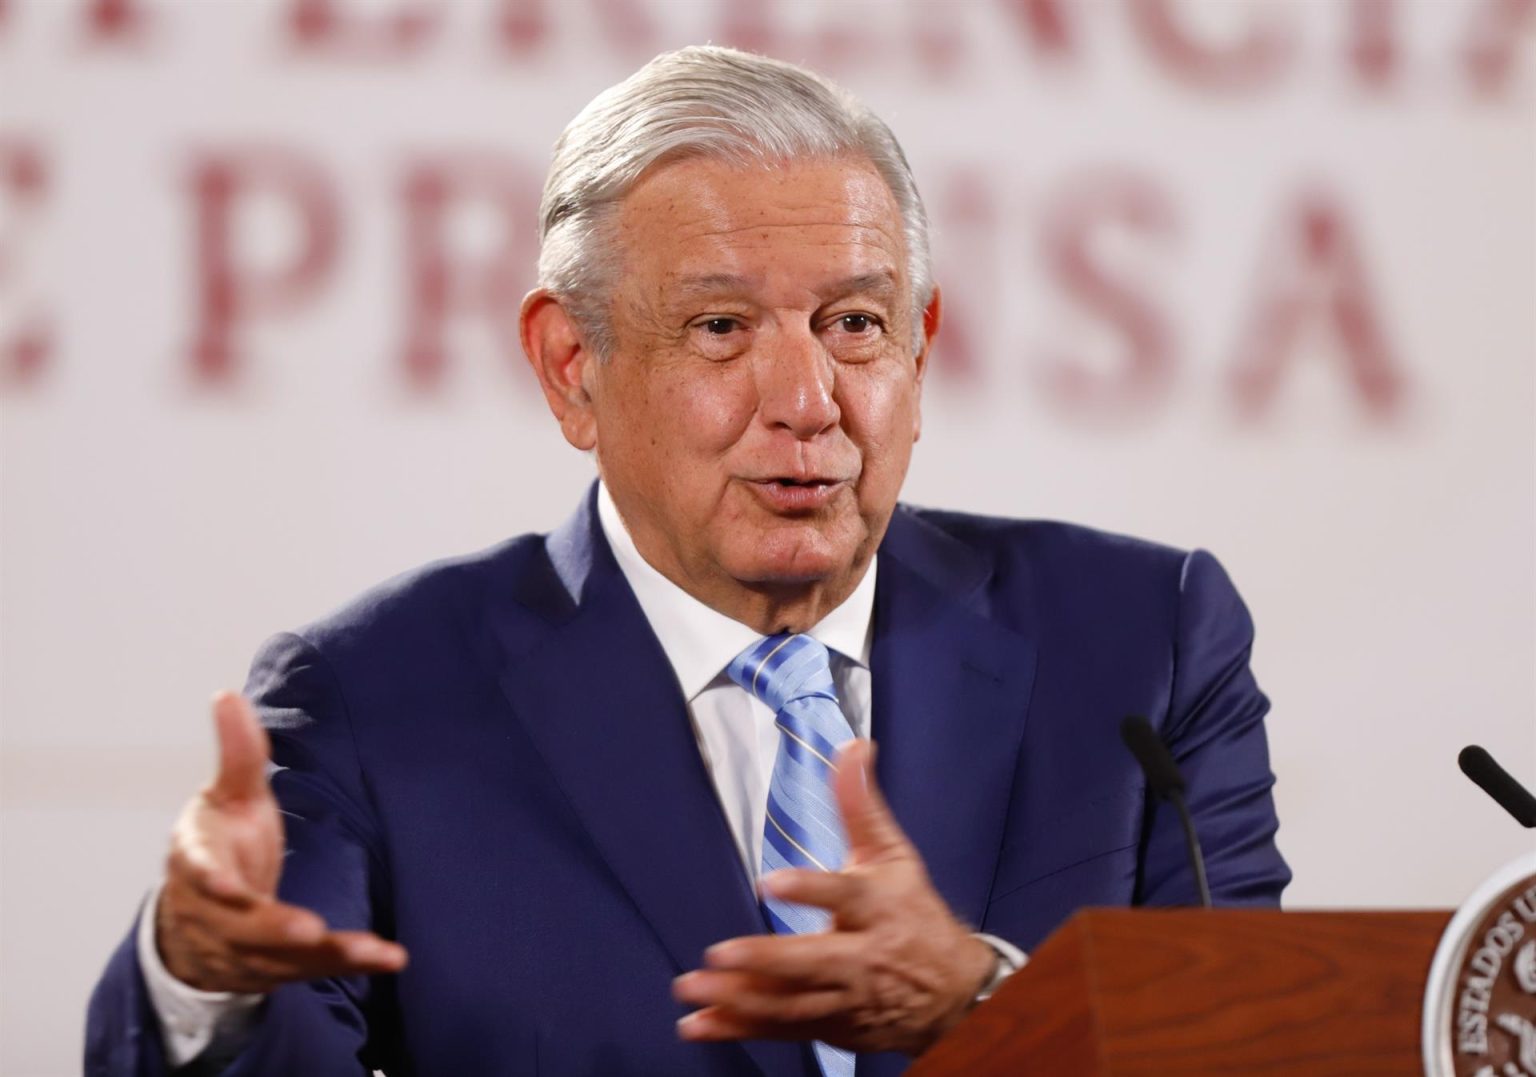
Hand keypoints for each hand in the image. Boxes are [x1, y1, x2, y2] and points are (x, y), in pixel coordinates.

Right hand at [155, 692, 407, 992]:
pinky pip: (312, 970)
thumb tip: (227, 695)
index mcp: (199, 862)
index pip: (200, 871)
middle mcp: (216, 913)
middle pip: (244, 927)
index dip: (211, 879)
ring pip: (282, 956)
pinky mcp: (276, 966)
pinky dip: (350, 965)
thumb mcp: (227, 795)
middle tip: (310, 930)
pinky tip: (393, 958)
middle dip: (275, 930)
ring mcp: (244, 946)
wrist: (196, 917)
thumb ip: (237, 752)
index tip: (226, 884)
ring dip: (327, 955)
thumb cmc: (222, 841)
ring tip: (375, 951)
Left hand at [673, 740, 995, 1056]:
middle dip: (766, 961)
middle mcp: (863, 957)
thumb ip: (862, 804)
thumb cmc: (914, 913)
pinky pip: (782, 1030)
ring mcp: (846, 998)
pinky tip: (697, 1024)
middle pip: (814, 962)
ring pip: (792, 1003)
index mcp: (878, 907)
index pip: (846, 897)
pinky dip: (739, 1028)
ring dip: (740, 999)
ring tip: (692, 988)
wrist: (954, 993)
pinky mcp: (832, 1027)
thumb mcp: (893, 855)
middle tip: (719, 954)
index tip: (772, 882)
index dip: (811, 889)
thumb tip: (853, 745)